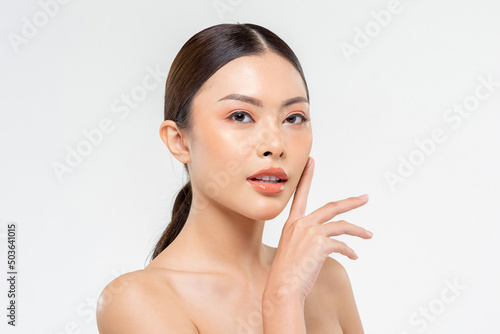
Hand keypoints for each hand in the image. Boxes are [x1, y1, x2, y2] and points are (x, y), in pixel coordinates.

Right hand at [265, 157, 372, 301]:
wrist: (282, 287)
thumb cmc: (286, 274)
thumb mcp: (292, 251)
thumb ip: (305, 240)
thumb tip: (325, 243)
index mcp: (291, 223)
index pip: (300, 194)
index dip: (307, 177)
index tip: (311, 161)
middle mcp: (300, 224)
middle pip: (331, 207)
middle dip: (351, 202)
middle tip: (365, 198)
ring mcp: (310, 232)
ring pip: (342, 225)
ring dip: (358, 230)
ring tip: (368, 235)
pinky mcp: (320, 243)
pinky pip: (342, 245)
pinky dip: (350, 251)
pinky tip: (354, 257)